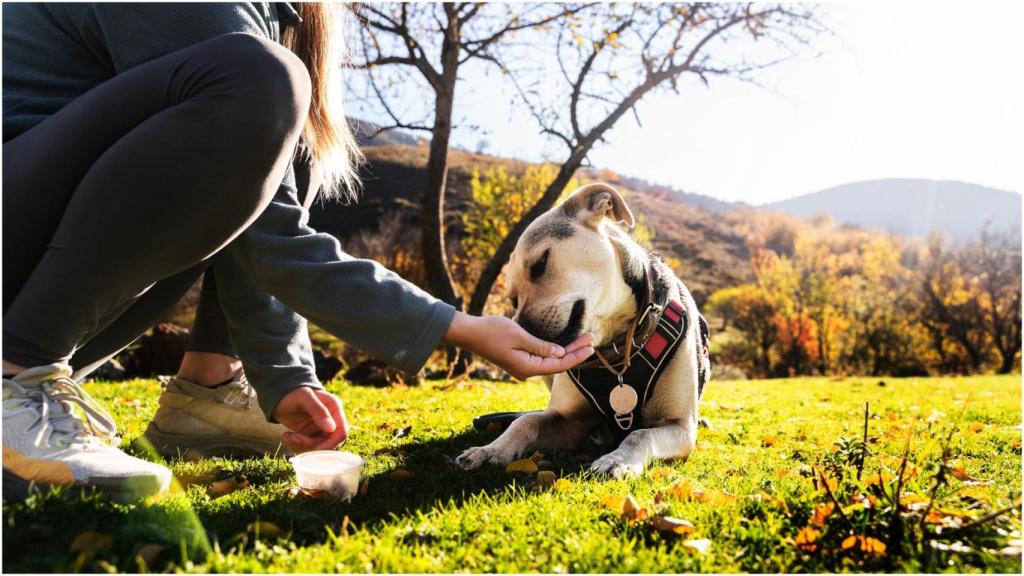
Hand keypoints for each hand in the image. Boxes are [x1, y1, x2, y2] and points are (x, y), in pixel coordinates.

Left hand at [272, 387, 347, 453]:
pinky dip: (296, 446)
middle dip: (311, 446)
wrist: (280, 396)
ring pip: (318, 448)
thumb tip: (332, 428)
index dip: (330, 444)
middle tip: (293, 438)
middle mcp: (331, 420)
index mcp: (334, 408)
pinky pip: (308, 448)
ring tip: (287, 436)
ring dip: (301, 446)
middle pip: (330, 443)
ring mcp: (321, 429)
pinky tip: (287, 437)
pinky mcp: (312, 435)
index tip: (314, 448)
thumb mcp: (304, 397)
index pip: (341, 432)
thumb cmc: (293, 392)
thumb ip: (318, 411)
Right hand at [444, 312, 594, 379]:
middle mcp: (526, 371)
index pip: (559, 365)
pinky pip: (542, 358)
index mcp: (527, 368)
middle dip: (575, 352)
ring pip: (550, 360)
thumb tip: (560, 353)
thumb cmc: (492, 331)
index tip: (591, 347)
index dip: (576, 356)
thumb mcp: (519, 336)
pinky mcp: (519, 360)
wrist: (469, 333)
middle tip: (592, 339)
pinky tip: (564, 344)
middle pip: (557, 363)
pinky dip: (555, 351)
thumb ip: (540, 346)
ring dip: (566, 350)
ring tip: (583, 340)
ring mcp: (522, 366)